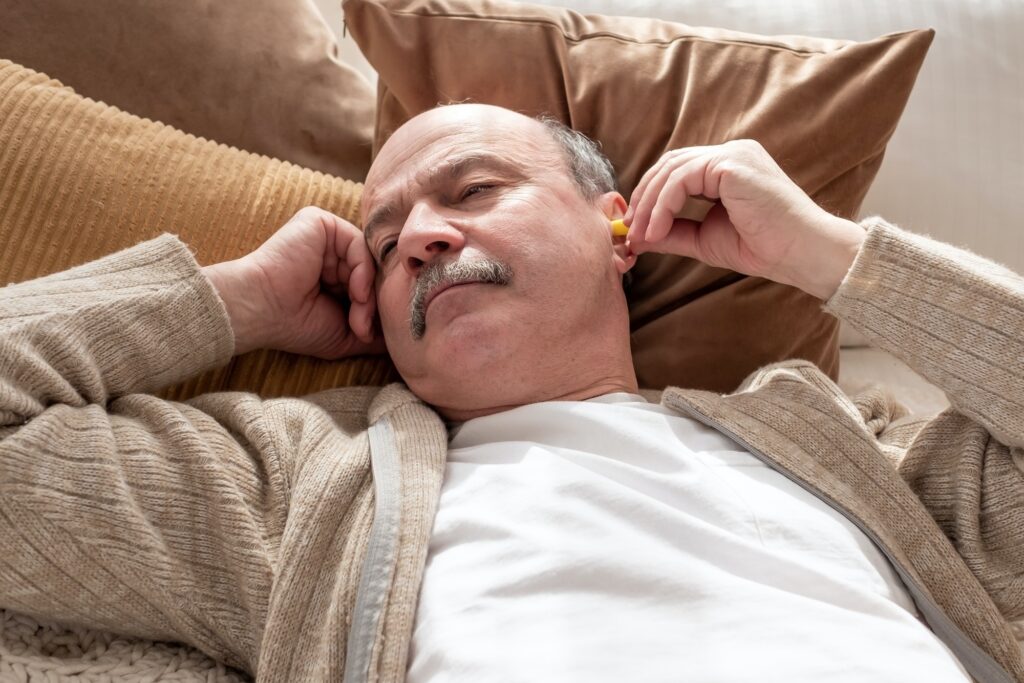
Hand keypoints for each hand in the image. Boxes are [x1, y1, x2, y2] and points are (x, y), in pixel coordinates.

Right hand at [202, 206, 384, 358]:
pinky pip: (358, 243)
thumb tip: (401, 336)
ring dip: (368, 294)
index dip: (374, 308)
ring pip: (368, 261)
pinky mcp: (319, 222)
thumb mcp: (345, 333)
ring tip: (356, 318)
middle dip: (372, 304)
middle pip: (373, 271)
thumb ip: (373, 329)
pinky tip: (354, 293)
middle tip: (362, 329)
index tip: (367, 334)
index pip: (371, 283)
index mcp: (334, 274)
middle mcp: (331, 252)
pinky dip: (363, 272)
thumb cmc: (295, 326)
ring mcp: (325, 236)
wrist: (261, 311)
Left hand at [623, 140, 865, 299]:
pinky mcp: (732, 163)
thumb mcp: (705, 239)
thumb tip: (637, 235)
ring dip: (648, 205)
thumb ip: (673, 232)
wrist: (801, 254)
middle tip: (629, 233)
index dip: (650, 198)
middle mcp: (731, 153)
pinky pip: (682, 178)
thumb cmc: (764, 247)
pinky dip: (662, 205)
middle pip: (669, 165)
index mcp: (727, 168)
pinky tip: (656, 230)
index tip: (634, 231)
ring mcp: (733, 154)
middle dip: (643, 200)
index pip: (676, 171)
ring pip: (671, 170)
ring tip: (641, 236)